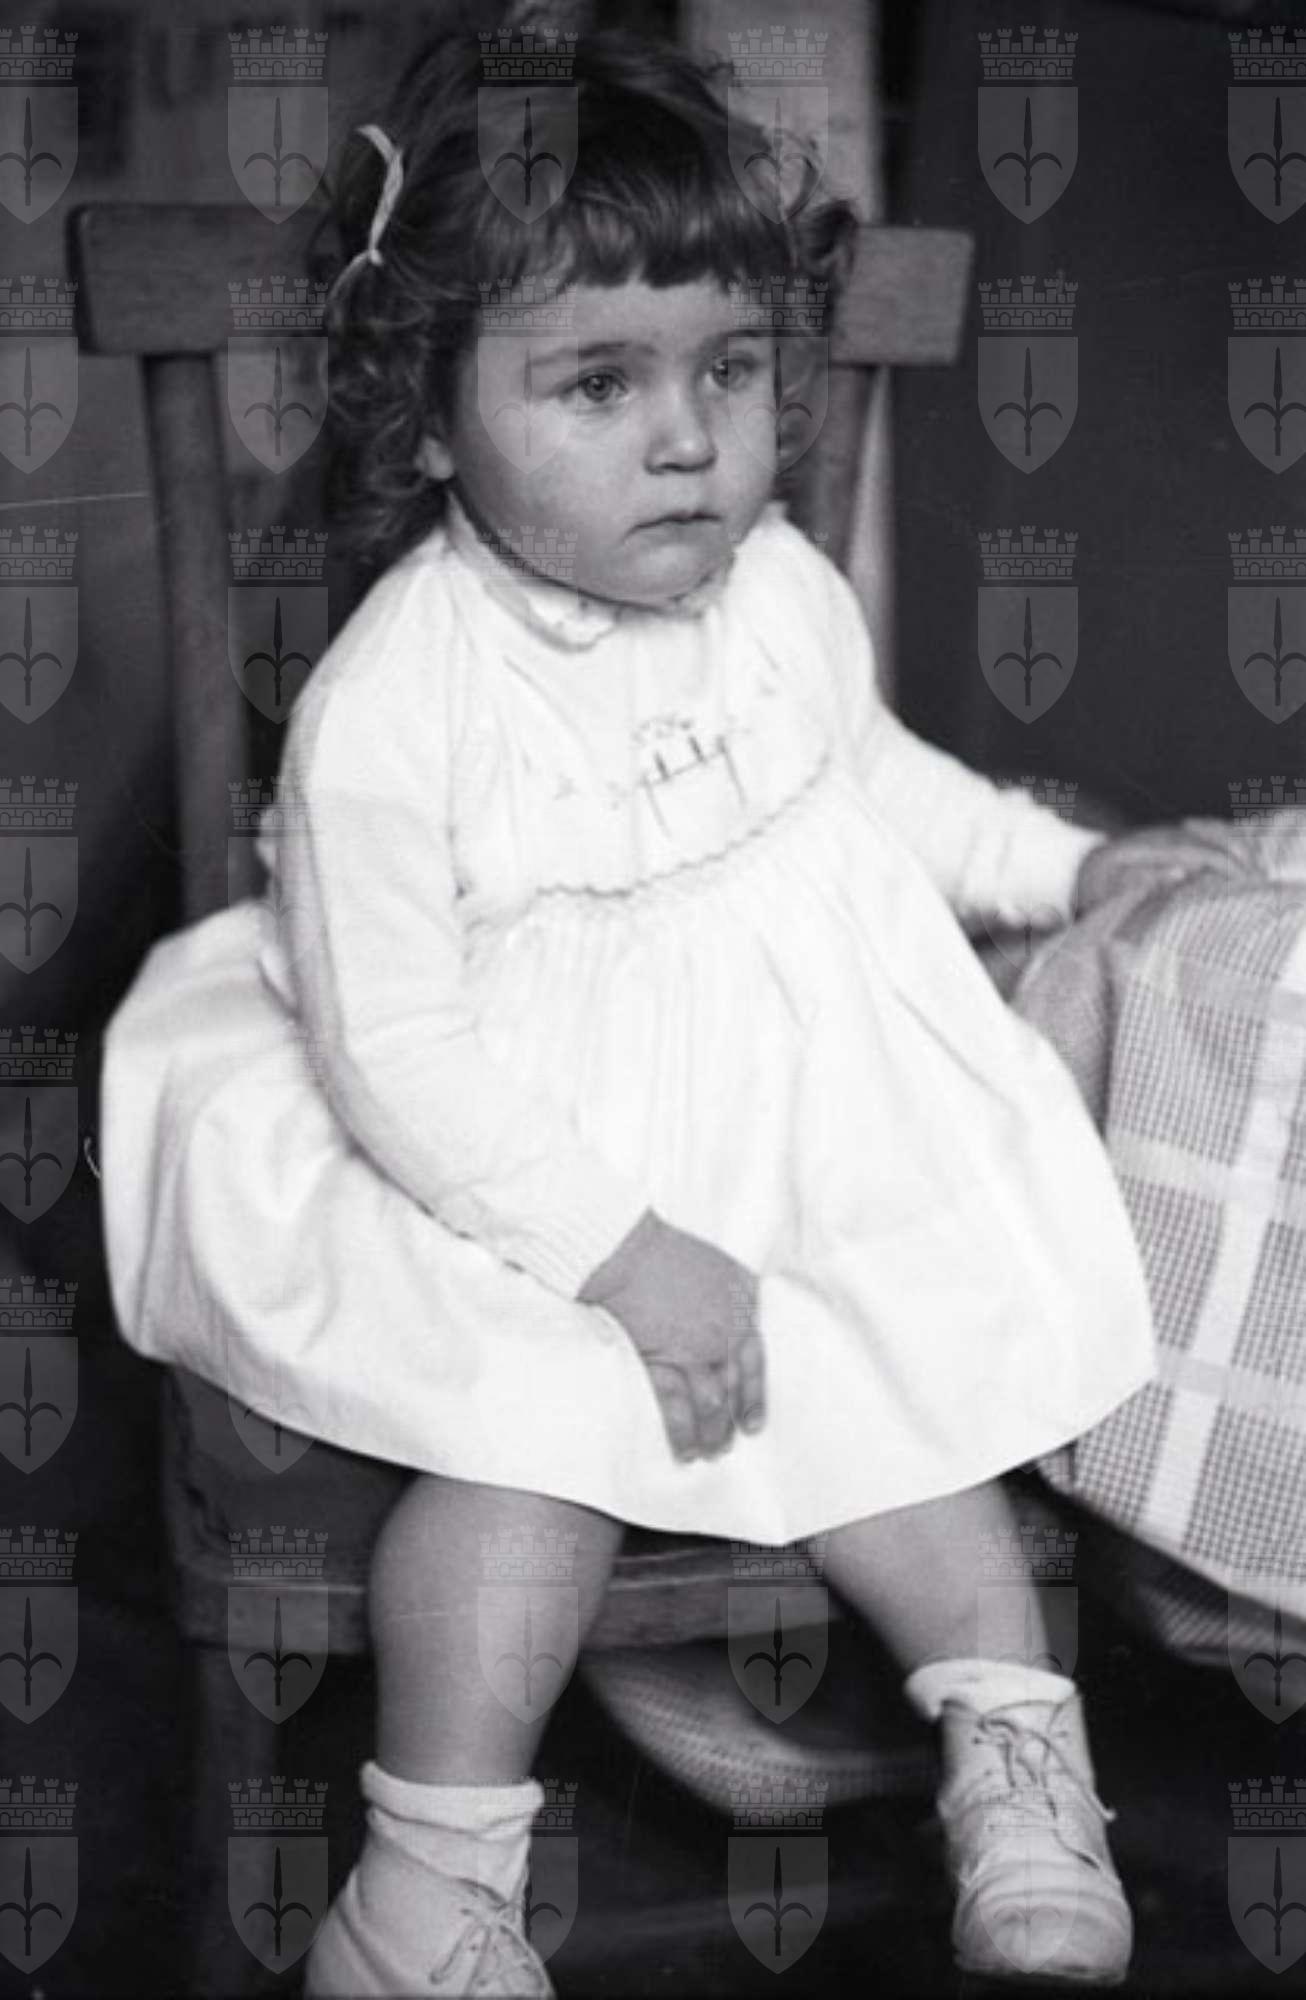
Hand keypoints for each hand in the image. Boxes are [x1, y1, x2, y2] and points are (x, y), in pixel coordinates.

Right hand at [579, 1209, 765, 1462]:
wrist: (627, 1251)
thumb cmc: (667, 1252)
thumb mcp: (720, 1267)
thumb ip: (736, 1298)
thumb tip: (745, 1318)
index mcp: (741, 1310)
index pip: (755, 1364)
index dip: (754, 1397)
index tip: (754, 1423)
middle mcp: (723, 1333)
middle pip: (734, 1388)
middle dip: (731, 1422)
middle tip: (727, 1445)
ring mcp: (693, 1349)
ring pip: (710, 1403)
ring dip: (710, 1433)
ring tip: (707, 1453)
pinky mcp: (660, 1359)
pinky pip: (675, 1405)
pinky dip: (681, 1431)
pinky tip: (684, 1449)